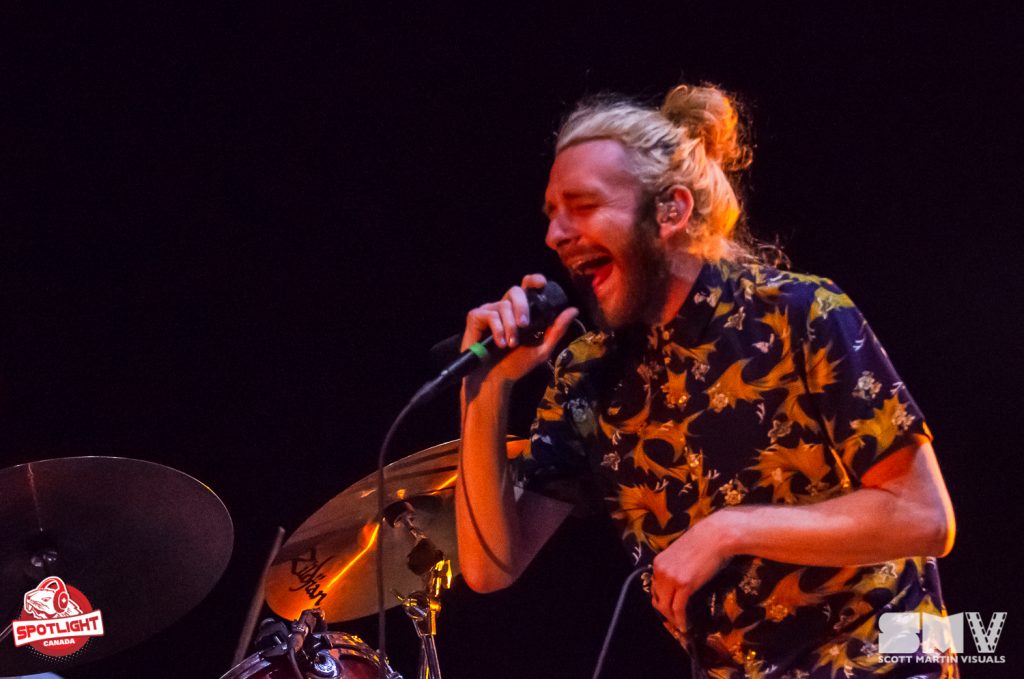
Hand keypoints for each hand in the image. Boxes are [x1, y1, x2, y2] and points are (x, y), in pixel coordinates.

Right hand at [461, 273, 577, 388]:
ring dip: (510, 327)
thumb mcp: (542, 348)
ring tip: (510, 344)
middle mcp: (504, 308)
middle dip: (522, 306)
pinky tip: (499, 343)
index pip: (526, 287)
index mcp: (519, 311)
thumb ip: (557, 329)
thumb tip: (573, 310)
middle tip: (525, 325)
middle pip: (515, 291)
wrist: (495, 379)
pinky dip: (497, 329)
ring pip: (503, 306)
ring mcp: (489, 311)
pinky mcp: (475, 317)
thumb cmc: (516, 365)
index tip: (542, 284)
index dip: (533, 280)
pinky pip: (489, 314)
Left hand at [650, 511, 734, 635]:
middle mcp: (661, 570)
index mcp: (659, 562)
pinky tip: (685, 626)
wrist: (717, 535)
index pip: (655, 587)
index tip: (669, 607)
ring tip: (680, 624)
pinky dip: (680, 620)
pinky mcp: (684, 584)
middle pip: (657, 598)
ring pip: (666, 606)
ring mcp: (671, 577)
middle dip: (665, 612)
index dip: (662, 600)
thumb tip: (678, 581)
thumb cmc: (705, 542)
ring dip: (672, 618)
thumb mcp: (682, 553)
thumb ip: (675, 567)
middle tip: (674, 620)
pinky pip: (678, 608)